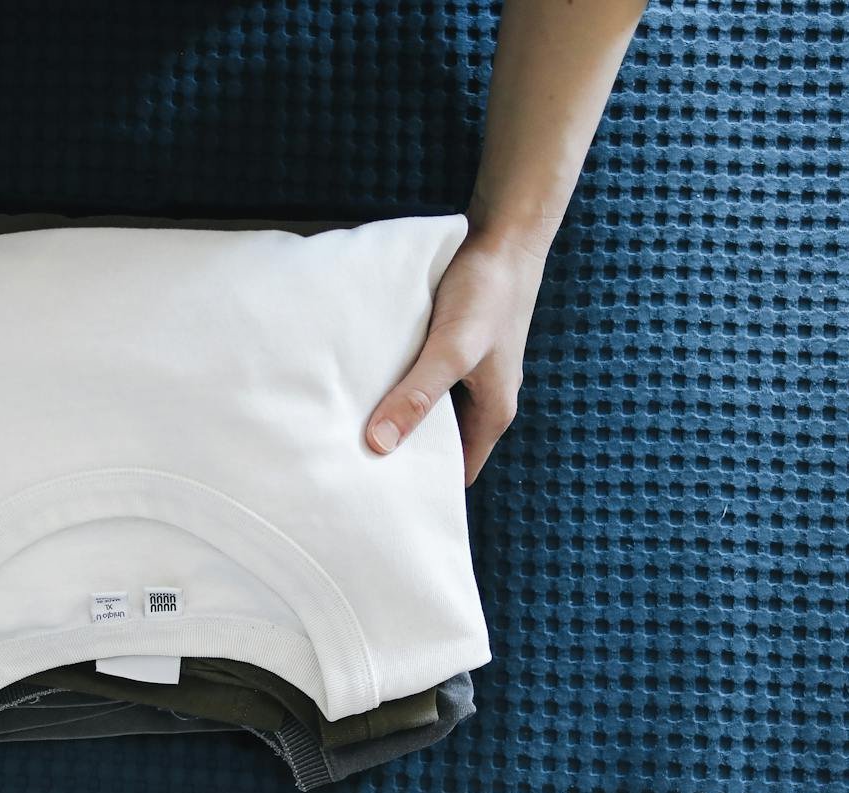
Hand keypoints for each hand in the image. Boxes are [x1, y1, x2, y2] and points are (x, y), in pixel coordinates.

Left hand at [363, 227, 547, 485]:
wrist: (502, 238)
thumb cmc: (487, 294)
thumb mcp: (452, 349)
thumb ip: (418, 395)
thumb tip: (380, 445)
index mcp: (491, 415)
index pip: (455, 472)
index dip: (422, 488)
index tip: (380, 499)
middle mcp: (481, 401)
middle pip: (436, 446)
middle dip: (401, 457)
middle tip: (349, 470)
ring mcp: (465, 376)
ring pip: (425, 412)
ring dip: (394, 419)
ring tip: (346, 434)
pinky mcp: (448, 352)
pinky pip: (418, 382)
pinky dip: (394, 388)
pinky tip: (361, 388)